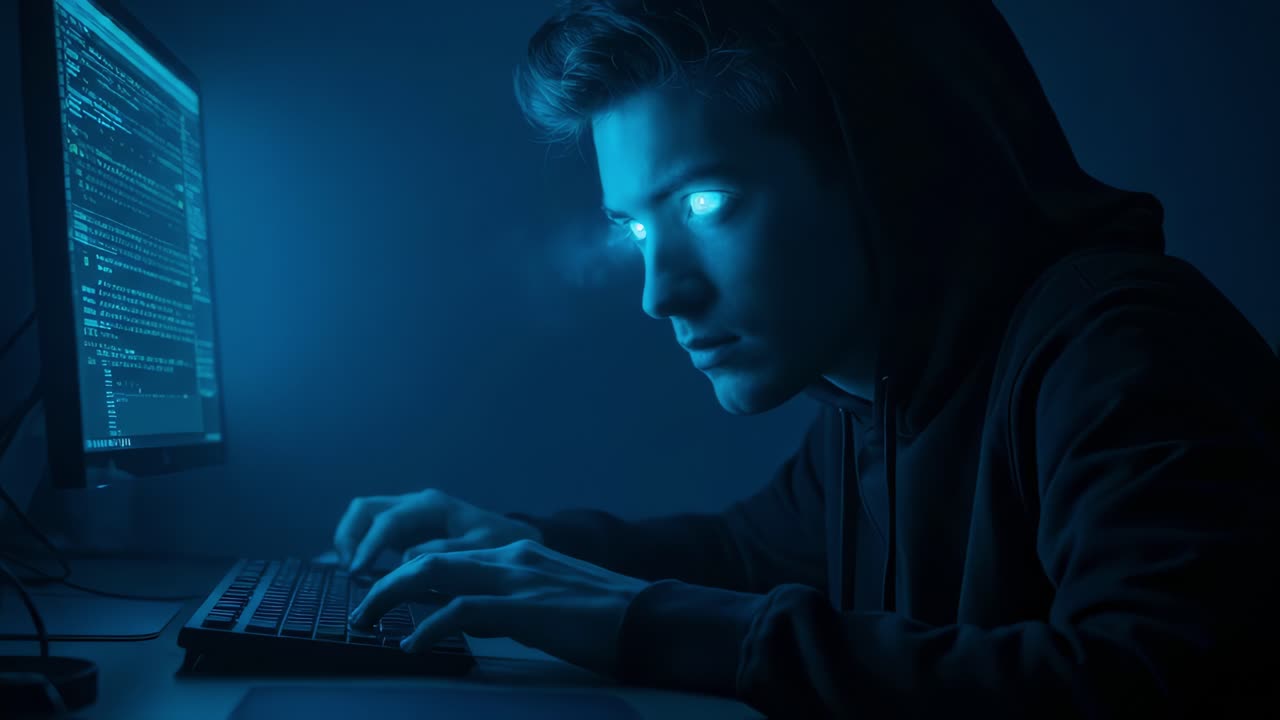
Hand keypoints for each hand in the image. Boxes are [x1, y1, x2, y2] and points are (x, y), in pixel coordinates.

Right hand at [332, 489, 542, 573]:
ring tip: (355, 575)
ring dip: (350, 542)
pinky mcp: (405, 529)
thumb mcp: (481, 548)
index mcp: (432, 506)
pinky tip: (365, 574)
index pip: (388, 521)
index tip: (359, 574)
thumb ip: (445, 552)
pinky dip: (360, 548)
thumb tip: (407, 558)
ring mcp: (407, 514)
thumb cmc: (501, 543)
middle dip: (349, 539)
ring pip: (362, 516)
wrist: (514, 539)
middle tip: (352, 574)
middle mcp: (415, 503)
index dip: (369, 546)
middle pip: (364, 509)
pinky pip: (371, 530)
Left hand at [348, 539, 648, 676]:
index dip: (405, 572)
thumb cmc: (607, 617)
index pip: (446, 553)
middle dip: (384, 581)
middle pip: (428, 559)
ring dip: (391, 597)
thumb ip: (511, 600)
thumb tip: (475, 618)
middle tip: (360, 608)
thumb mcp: (550, 598)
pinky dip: (430, 627)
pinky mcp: (524, 607)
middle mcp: (511, 555)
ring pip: (433, 574)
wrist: (651, 618)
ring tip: (367, 621)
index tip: (379, 593)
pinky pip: (461, 611)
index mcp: (517, 551)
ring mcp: (517, 578)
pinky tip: (413, 645)